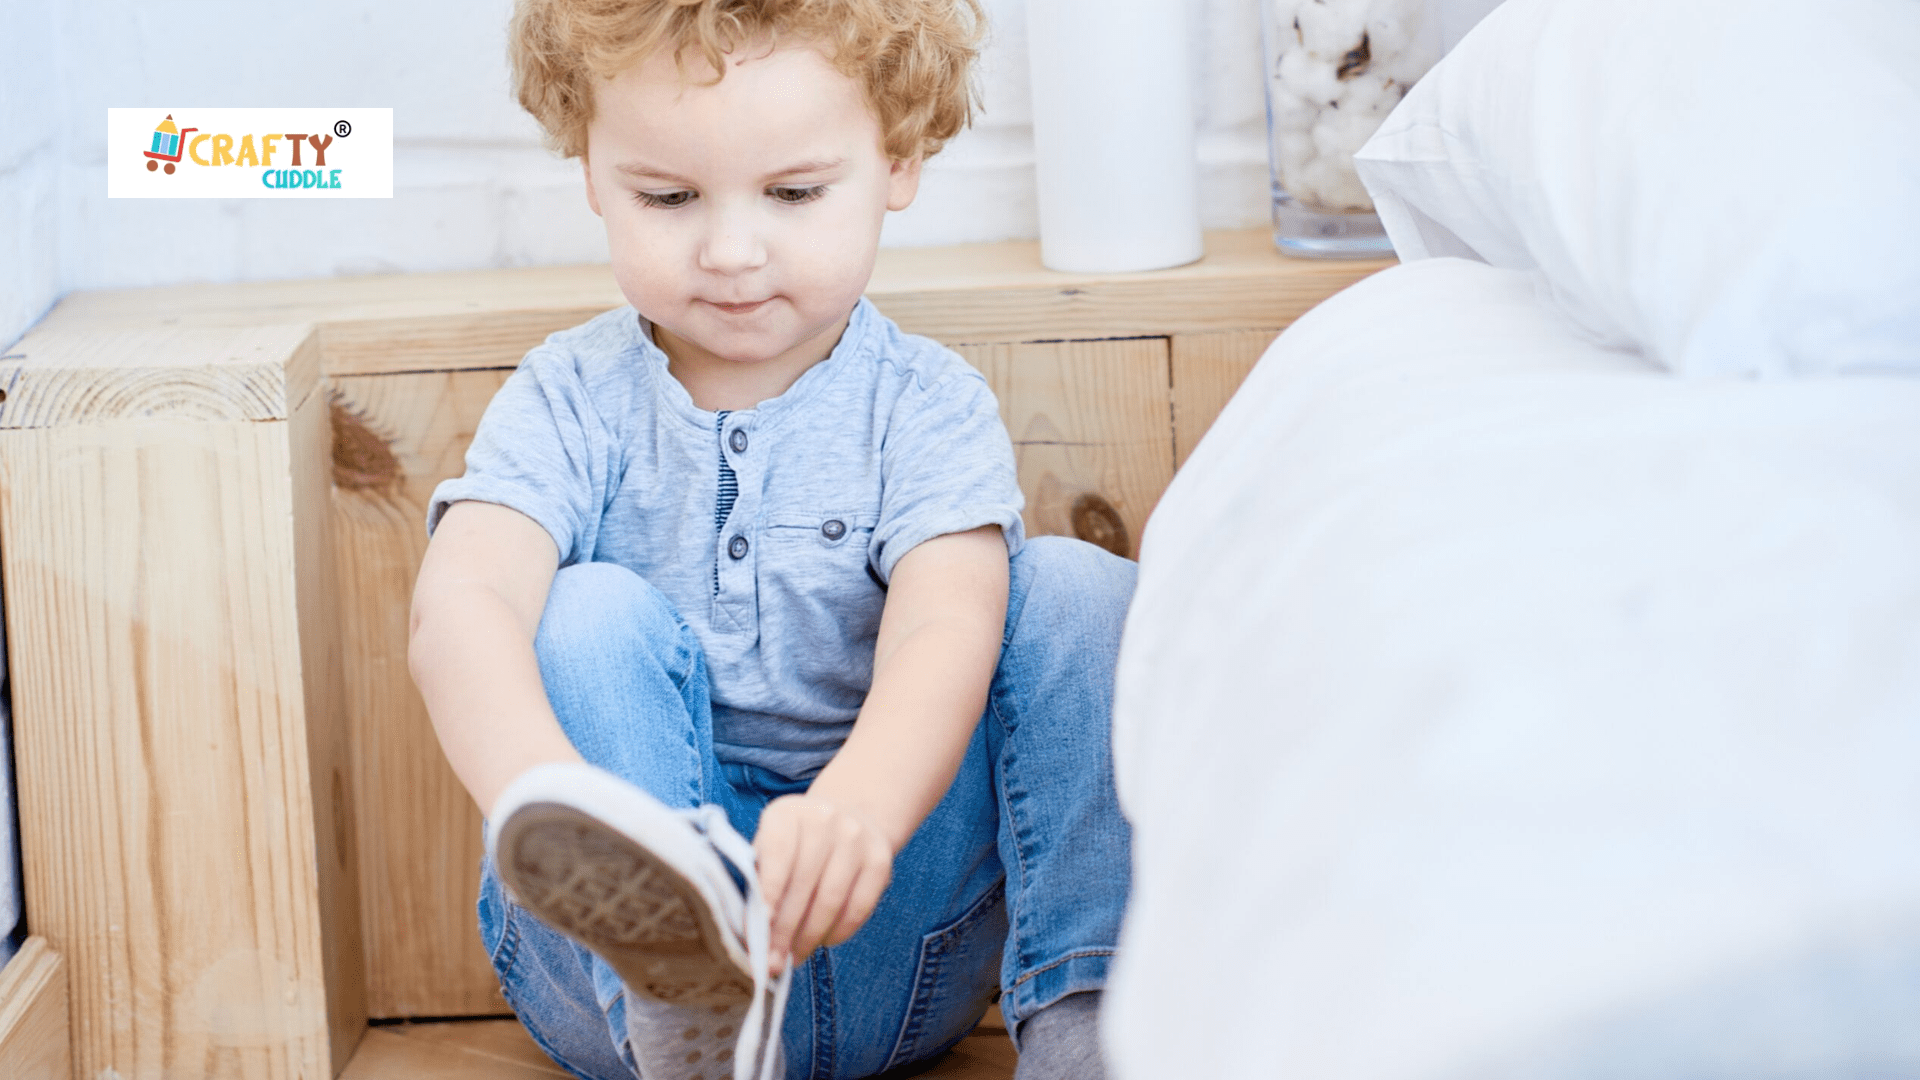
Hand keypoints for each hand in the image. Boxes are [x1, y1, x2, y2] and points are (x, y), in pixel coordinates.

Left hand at [754, 794, 893, 973]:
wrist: (850, 818)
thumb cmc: (797, 845)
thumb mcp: (770, 846)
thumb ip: (758, 880)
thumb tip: (753, 933)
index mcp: (788, 813)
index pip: (776, 855)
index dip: (767, 894)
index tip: (757, 930)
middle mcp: (825, 818)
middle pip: (803, 882)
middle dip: (784, 929)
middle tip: (772, 961)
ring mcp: (857, 837)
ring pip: (830, 899)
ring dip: (810, 936)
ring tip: (795, 957)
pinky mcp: (881, 860)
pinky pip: (859, 907)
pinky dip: (839, 931)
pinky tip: (823, 942)